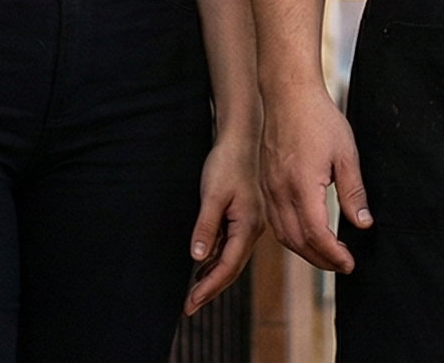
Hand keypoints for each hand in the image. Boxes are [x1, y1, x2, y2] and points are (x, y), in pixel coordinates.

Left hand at [185, 128, 264, 313]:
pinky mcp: (245, 216)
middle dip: (210, 288)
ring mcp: (251, 223)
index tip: (190, 304)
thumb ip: (206, 227)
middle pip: (232, 268)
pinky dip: (217, 259)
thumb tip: (198, 257)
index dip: (208, 288)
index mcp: (248, 225)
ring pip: (232, 258)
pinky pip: (231, 245)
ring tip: (193, 293)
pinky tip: (204, 264)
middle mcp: (254, 228)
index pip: (227, 266)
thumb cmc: (227, 162)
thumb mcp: (212, 195)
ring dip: (213, 276)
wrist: (242, 137)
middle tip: (189, 307)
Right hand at [260, 86, 369, 272]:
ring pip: (282, 234)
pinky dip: (291, 235)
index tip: (349, 263)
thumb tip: (363, 224)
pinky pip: (275, 220)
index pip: (316, 234)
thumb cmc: (319, 119)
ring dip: (304, 251)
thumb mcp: (346, 154)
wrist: (288, 94)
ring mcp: (268, 188)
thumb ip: (354, 192)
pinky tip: (307, 235)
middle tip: (341, 265)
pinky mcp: (264, 183)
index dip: (333, 254)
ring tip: (327, 255)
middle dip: (320, 260)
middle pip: (296, 242)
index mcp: (301, 185)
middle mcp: (279, 191)